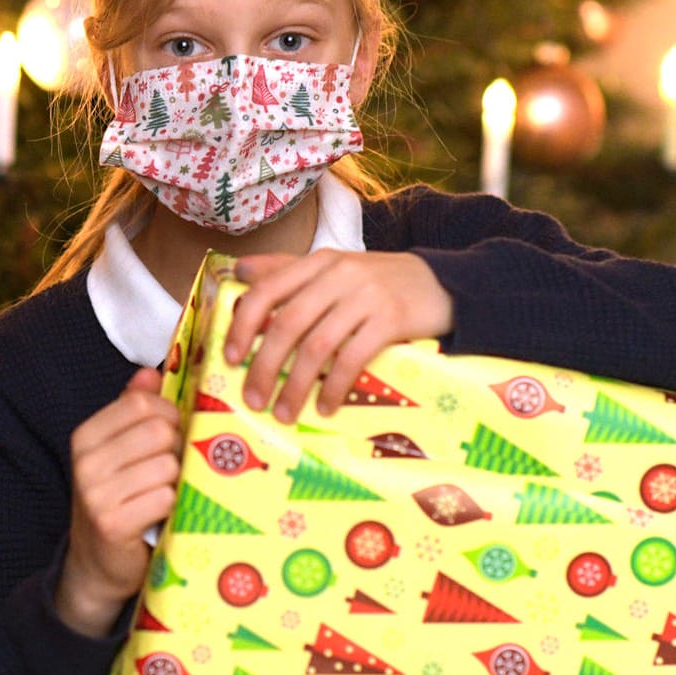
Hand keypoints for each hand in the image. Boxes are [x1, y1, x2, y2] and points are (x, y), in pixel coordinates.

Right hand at [56, 368, 179, 637]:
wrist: (97, 565)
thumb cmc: (117, 502)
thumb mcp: (119, 453)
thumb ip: (133, 412)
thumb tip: (149, 372)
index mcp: (86, 436)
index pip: (143, 403)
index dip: (169, 416)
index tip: (171, 438)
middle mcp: (85, 461)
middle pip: (160, 431)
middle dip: (177, 450)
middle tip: (171, 472)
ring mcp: (95, 493)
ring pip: (167, 465)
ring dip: (176, 482)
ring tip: (164, 495)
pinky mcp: (111, 523)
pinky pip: (165, 497)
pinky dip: (171, 507)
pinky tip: (161, 516)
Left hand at [227, 250, 453, 422]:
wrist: (445, 283)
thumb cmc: (380, 281)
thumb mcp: (334, 267)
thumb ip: (288, 270)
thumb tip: (240, 273)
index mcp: (318, 262)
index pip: (267, 290)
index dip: (244, 325)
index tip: (230, 357)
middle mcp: (338, 274)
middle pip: (288, 324)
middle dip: (264, 366)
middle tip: (252, 398)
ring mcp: (366, 296)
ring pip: (317, 346)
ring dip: (295, 385)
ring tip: (283, 412)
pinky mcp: (391, 319)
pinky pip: (353, 359)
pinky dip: (334, 387)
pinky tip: (325, 407)